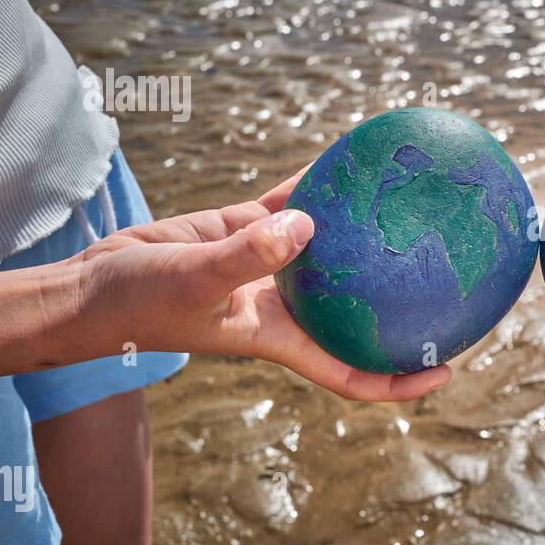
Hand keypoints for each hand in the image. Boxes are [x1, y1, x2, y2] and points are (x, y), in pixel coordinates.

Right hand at [67, 166, 451, 401]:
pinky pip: (291, 207)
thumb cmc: (137, 302)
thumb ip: (246, 256)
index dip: (399, 380)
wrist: (92, 284)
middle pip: (355, 313)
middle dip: (399, 303)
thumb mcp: (194, 280)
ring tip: (411, 204)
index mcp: (279, 336)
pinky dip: (316, 189)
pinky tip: (345, 163)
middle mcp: (283, 306)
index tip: (446, 372)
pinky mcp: (245, 230)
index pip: (351, 371)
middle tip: (452, 273)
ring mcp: (267, 267)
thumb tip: (307, 225)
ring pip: (330, 251)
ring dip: (363, 233)